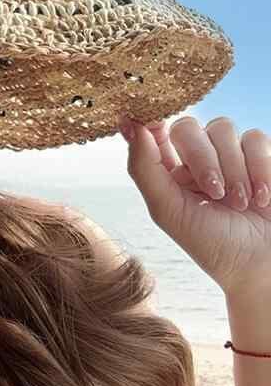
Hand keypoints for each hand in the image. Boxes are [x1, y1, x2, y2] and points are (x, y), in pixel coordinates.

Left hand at [119, 114, 270, 298]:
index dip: (151, 121)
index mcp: (167, 171)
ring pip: (222, 128)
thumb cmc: (213, 243)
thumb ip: (144, 167)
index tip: (152, 122)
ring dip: (233, 168)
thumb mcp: (168, 210)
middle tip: (216, 193)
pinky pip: (255, 138)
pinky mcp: (261, 155)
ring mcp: (229, 154)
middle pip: (186, 127)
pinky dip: (259, 168)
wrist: (265, 265)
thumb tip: (128, 123)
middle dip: (203, 159)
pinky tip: (261, 198)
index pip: (153, 131)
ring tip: (239, 204)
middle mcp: (195, 158)